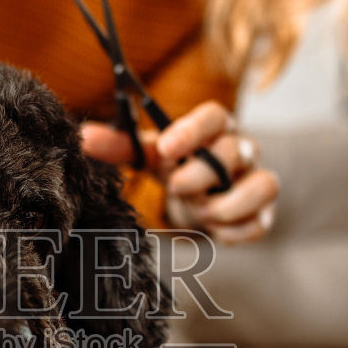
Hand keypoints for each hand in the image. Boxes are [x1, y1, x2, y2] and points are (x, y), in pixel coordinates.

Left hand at [81, 101, 279, 243]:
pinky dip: (238, 231)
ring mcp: (256, 180)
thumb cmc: (178, 165)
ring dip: (228, 204)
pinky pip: (261, 223)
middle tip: (175, 188)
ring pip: (264, 184)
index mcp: (214, 128)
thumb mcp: (150, 155)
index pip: (213, 115)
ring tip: (201, 213)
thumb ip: (120, 146)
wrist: (204, 194)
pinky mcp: (263, 213)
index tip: (166, 148)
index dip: (192, 130)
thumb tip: (83, 137)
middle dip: (202, 173)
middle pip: (234, 151)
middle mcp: (241, 150)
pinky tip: (216, 232)